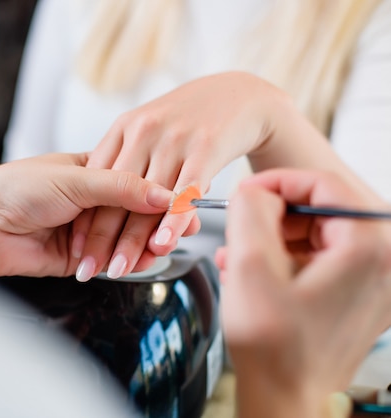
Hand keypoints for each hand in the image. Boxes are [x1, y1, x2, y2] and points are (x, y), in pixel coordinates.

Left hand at [0, 153, 172, 290]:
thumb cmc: (19, 188)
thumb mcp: (76, 179)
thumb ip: (122, 187)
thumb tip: (164, 193)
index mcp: (92, 169)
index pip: (137, 179)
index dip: (161, 190)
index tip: (186, 198)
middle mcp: (92, 199)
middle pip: (136, 211)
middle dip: (160, 220)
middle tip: (186, 226)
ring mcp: (87, 228)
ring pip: (127, 236)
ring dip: (147, 242)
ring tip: (167, 246)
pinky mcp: (81, 256)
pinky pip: (112, 259)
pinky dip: (129, 261)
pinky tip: (145, 260)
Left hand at [72, 72, 301, 280]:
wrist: (239, 93)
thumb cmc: (188, 117)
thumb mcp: (142, 132)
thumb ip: (123, 168)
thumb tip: (103, 213)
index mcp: (123, 129)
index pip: (97, 182)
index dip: (86, 215)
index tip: (76, 247)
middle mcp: (144, 133)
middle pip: (118, 195)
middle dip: (102, 237)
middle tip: (91, 268)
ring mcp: (174, 140)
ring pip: (148, 201)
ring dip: (133, 240)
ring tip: (120, 268)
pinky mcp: (205, 149)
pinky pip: (185, 192)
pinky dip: (172, 221)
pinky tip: (162, 243)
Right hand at [215, 169, 390, 417]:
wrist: (285, 398)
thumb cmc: (275, 349)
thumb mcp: (250, 266)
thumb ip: (250, 211)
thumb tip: (253, 190)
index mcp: (369, 249)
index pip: (324, 184)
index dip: (278, 182)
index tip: (247, 192)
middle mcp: (383, 262)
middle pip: (323, 209)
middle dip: (273, 216)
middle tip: (240, 230)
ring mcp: (374, 282)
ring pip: (319, 233)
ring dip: (275, 239)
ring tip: (239, 258)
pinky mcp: (360, 296)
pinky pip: (323, 258)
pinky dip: (287, 258)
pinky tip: (256, 274)